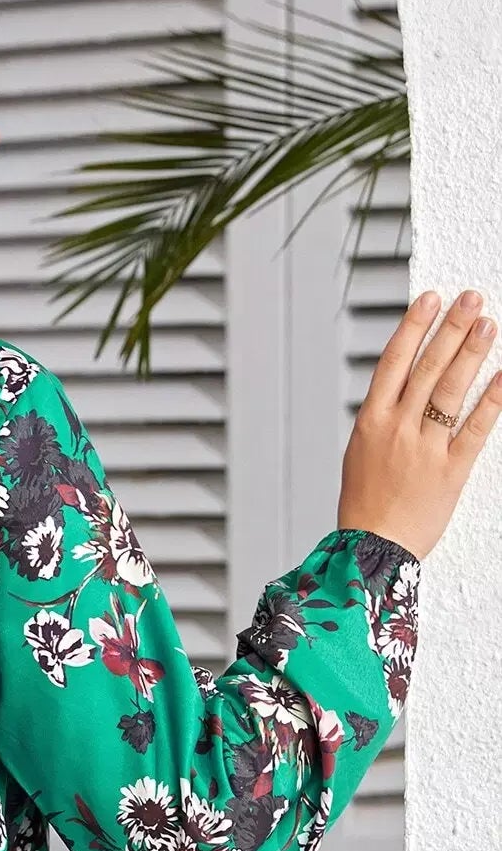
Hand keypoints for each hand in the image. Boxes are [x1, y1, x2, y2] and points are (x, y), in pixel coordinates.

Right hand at [338, 287, 501, 560]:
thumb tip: (403, 389)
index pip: (394, 361)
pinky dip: (493, 399)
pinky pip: (475, 428)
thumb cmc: (364, 506)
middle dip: (452, 328)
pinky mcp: (450, 470)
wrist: (370, 550)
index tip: (431, 299)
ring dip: (472, 353)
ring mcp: (424, 448)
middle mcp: (397, 428)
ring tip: (488, 325)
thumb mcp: (361, 454)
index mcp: (371, 422)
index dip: (414, 327)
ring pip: (451, 390)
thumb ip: (383, 420)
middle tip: (472, 299)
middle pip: (428, 367)